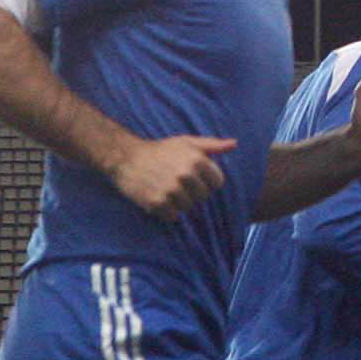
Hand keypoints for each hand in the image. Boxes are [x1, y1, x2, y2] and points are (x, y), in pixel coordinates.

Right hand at [108, 134, 233, 219]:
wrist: (126, 157)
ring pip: (188, 208)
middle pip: (202, 197)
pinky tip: (158, 198)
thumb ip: (211, 145)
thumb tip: (234, 144)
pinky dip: (166, 212)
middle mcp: (185, 175)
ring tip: (165, 189)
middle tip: (175, 183)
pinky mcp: (158, 203)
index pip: (217, 182)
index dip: (207, 182)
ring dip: (178, 203)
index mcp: (196, 159)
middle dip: (192, 192)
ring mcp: (171, 190)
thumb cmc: (159, 150)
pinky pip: (173, 217)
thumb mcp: (186, 142)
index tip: (193, 178)